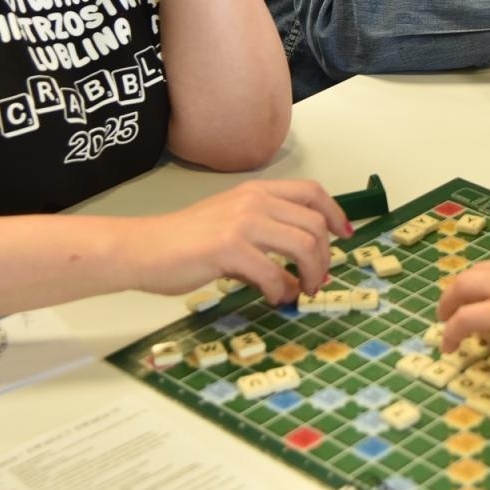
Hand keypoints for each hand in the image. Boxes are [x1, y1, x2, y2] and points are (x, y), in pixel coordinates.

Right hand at [132, 180, 351, 303]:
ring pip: (303, 245)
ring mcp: (242, 222)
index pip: (312, 191)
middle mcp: (254, 201)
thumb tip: (297, 270)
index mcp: (256, 191)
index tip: (345, 235)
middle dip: (325, 256)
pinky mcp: (229, 248)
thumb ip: (265, 236)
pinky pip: (274, 273)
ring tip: (301, 291)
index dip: (335, 213)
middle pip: (314, 224)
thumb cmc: (184, 242)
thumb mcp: (231, 224)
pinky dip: (282, 290)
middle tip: (317, 280)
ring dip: (310, 274)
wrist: (144, 249)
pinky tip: (275, 297)